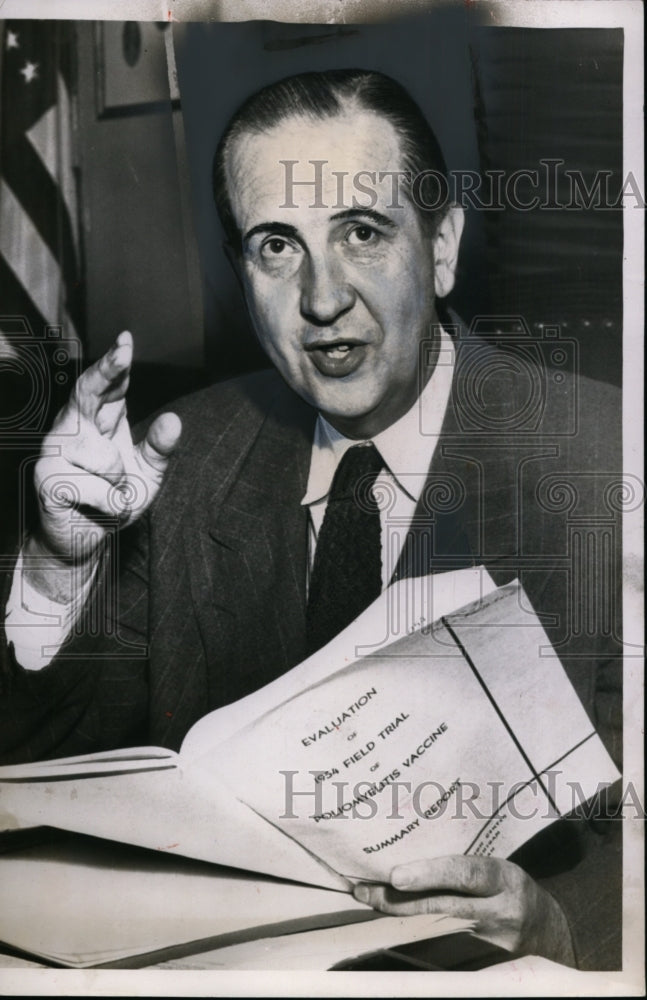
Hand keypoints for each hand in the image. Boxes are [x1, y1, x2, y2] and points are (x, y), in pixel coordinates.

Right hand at [27, 331, 181, 599]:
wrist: (85, 540)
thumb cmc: (114, 500)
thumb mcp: (147, 474)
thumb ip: (159, 448)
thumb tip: (174, 420)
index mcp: (99, 419)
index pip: (108, 385)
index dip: (115, 363)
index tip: (126, 340)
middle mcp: (74, 427)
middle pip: (88, 392)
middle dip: (106, 372)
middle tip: (124, 352)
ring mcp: (56, 451)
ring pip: (105, 459)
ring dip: (118, 485)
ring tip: (107, 493)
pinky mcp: (46, 478)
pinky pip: (97, 489)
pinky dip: (110, 505)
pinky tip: (96, 507)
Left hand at [353, 855, 575, 965]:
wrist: (550, 930)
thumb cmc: (511, 889)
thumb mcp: (498, 869)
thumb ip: (464, 867)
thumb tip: (411, 857)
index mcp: (505, 880)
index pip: (465, 874)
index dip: (430, 874)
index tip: (396, 875)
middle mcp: (500, 912)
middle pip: (444, 907)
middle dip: (400, 900)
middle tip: (365, 891)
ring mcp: (493, 943)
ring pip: (437, 931)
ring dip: (400, 918)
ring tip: (370, 901)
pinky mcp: (487, 964)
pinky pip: (445, 950)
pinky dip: (416, 937)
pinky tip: (393, 927)